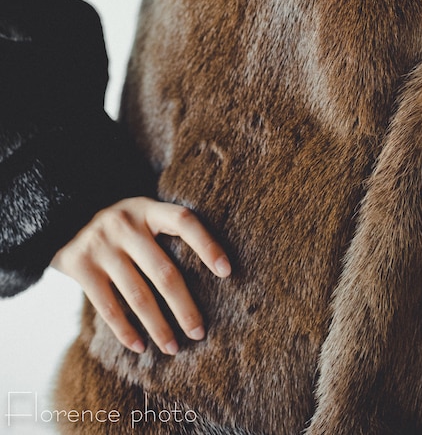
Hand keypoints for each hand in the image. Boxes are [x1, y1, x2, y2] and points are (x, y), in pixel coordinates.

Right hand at [50, 196, 230, 355]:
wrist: (60, 216)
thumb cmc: (119, 225)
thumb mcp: (140, 214)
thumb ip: (165, 232)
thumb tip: (211, 272)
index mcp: (147, 209)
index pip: (184, 221)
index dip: (207, 245)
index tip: (227, 272)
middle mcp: (125, 224)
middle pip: (164, 272)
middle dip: (185, 307)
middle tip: (200, 333)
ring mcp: (101, 246)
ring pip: (138, 296)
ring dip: (159, 327)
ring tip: (174, 347)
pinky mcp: (80, 267)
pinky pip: (108, 307)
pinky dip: (126, 331)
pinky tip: (140, 346)